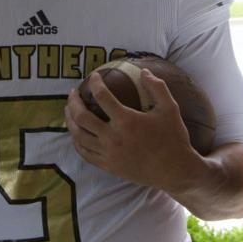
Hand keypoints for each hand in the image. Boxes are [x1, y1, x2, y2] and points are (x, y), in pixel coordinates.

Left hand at [65, 69, 203, 191]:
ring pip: (79, 136)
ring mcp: (108, 153)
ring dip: (70, 120)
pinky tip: (76, 133)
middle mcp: (113, 137)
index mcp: (127, 120)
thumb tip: (144, 71)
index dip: (95, 83)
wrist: (174, 170)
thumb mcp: (170, 108)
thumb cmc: (173, 137)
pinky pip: (85, 153)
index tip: (94, 76)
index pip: (102, 96)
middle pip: (82, 116)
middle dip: (73, 101)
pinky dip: (77, 141)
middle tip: (72, 92)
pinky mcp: (108, 166)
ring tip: (68, 110)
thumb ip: (157, 87)